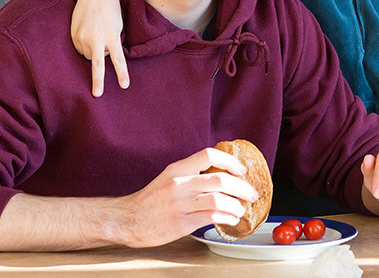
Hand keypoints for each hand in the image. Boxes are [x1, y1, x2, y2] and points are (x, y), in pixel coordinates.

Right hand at [70, 0, 128, 96]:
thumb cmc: (111, 12)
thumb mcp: (117, 27)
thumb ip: (112, 43)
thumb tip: (103, 59)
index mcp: (111, 36)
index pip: (118, 59)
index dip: (122, 73)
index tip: (124, 86)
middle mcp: (96, 38)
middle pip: (97, 64)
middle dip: (97, 81)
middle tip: (97, 94)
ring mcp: (82, 37)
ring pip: (88, 56)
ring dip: (93, 52)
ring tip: (97, 36)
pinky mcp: (73, 34)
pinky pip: (79, 48)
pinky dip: (84, 46)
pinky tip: (88, 35)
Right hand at [117, 148, 259, 247]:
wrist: (126, 219)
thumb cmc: (151, 200)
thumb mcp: (169, 178)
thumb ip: (192, 174)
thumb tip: (222, 174)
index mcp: (178, 169)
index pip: (209, 155)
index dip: (230, 161)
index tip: (242, 170)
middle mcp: (179, 184)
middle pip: (220, 179)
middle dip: (242, 187)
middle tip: (251, 193)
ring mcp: (180, 204)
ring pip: (218, 200)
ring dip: (237, 205)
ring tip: (242, 209)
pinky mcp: (180, 223)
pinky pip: (211, 218)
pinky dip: (227, 218)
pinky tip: (231, 219)